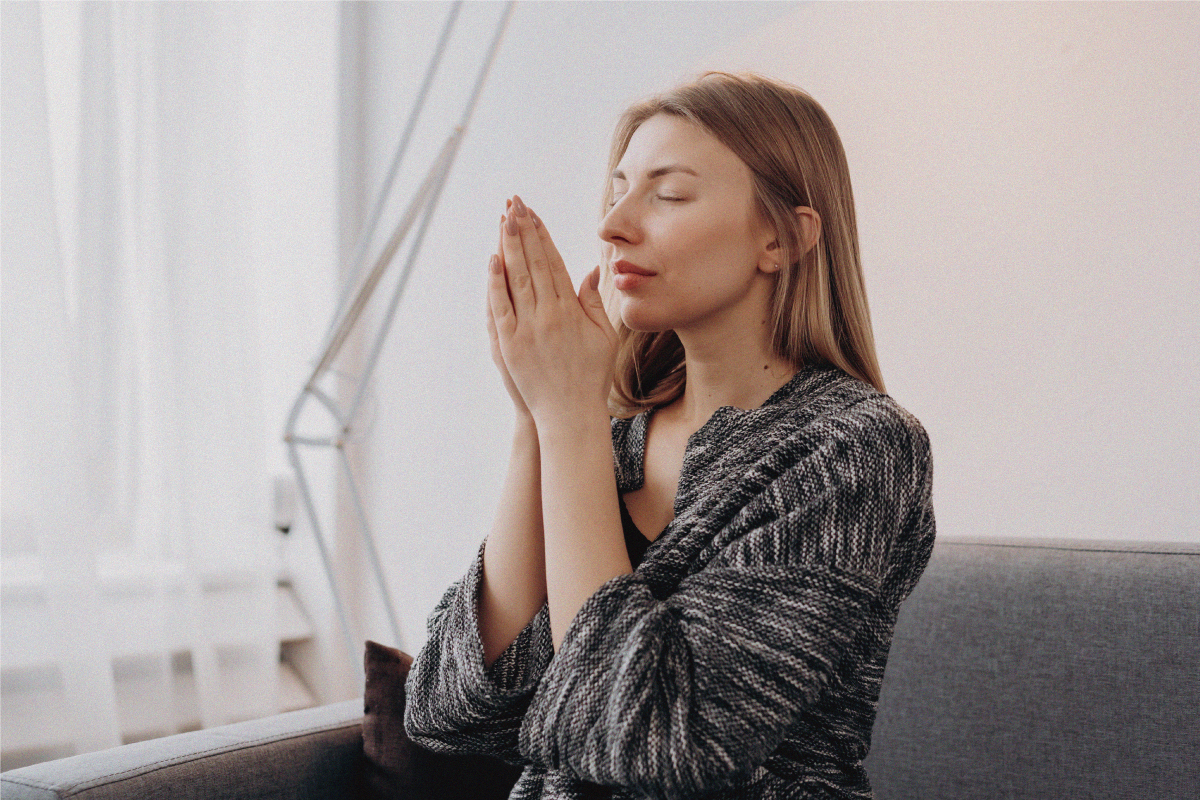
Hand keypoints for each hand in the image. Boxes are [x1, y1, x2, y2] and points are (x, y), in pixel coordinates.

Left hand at [487, 195, 617, 426]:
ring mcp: (527, 329)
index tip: (534, 214)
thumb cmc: (591, 376)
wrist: (570, 414)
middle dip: (523, 230)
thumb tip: (590, 270)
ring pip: (516, 278)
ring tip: (503, 219)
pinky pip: (500, 307)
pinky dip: (495, 283)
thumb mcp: (604, 337)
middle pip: (533, 263)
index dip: (543, 236)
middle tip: (515, 203)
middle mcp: (549, 315)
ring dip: (509, 246)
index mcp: (572, 310)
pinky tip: (493, 259)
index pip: (553, 262)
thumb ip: (594, 302)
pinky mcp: (509, 345)